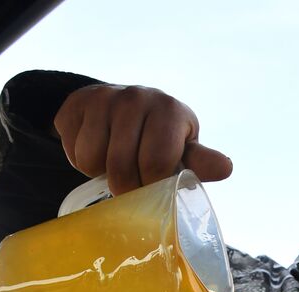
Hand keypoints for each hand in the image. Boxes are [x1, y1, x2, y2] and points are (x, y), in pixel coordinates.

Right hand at [53, 84, 232, 194]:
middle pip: (120, 168)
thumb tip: (225, 168)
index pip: (155, 163)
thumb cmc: (160, 140)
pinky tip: (97, 147)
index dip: (151, 185)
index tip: (153, 186)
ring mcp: (103, 97)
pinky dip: (81, 160)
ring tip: (114, 160)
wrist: (121, 109)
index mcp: (169, 110)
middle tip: (131, 181)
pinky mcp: (75, 103)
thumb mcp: (183, 152)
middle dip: (124, 186)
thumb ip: (200, 163)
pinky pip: (73, 151)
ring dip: (100, 172)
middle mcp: (136, 97)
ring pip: (92, 160)